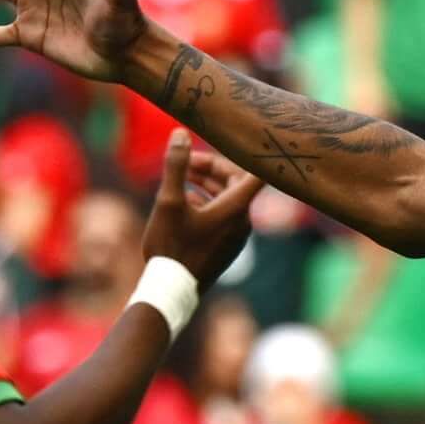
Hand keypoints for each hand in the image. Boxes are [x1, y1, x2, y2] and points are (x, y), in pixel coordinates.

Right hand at [138, 139, 258, 285]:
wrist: (171, 291)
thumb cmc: (170, 246)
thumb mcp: (168, 201)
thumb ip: (176, 166)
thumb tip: (180, 133)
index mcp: (236, 208)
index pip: (256, 171)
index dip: (251, 152)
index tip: (240, 137)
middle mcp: (243, 222)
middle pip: (238, 182)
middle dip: (212, 166)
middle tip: (185, 161)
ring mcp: (236, 236)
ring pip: (228, 198)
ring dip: (207, 183)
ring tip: (181, 175)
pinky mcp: (226, 246)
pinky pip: (224, 214)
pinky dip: (208, 200)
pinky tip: (185, 198)